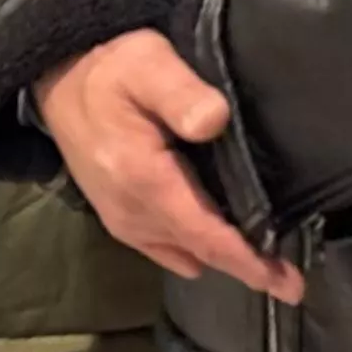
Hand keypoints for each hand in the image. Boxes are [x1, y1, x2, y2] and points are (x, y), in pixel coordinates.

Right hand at [38, 30, 305, 300]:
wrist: (60, 77)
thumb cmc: (113, 67)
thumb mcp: (149, 65)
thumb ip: (182, 94)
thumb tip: (214, 121)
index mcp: (142, 179)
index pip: (204, 234)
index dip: (247, 262)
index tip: (289, 286)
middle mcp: (131, 211)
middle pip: (199, 250)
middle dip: (245, 268)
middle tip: (291, 281)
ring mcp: (123, 219)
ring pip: (184, 252)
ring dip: (222, 258)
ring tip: (267, 262)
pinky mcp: (119, 216)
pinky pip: (165, 246)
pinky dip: (196, 250)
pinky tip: (221, 242)